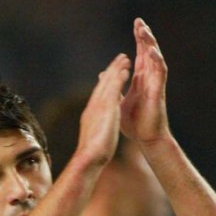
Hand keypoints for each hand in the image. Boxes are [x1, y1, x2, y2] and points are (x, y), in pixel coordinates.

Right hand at [75, 53, 130, 167]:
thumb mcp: (96, 136)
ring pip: (109, 83)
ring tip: (126, 58)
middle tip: (121, 57)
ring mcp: (99, 106)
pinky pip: (114, 90)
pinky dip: (119, 79)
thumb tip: (96, 129)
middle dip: (112, 70)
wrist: (89, 158)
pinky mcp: (106, 109)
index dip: (107, 81)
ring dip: (117, 69)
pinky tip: (126, 70)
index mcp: (92, 112)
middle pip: (104, 83)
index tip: (113, 72)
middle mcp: (94, 106)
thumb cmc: (93, 153)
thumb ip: (97, 128)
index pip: (100, 92)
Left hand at [121, 18, 169, 143]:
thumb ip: (114, 86)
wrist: (146, 138)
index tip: (135, 24)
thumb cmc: (135, 123)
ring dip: (150, 44)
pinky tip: (152, 52)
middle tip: (139, 21)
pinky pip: (160, 73)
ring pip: (155, 58)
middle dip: (144, 36)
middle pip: (148, 52)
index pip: (140, 54)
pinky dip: (157, 61)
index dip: (139, 39)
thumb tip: (105, 75)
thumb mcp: (119, 101)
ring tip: (145, 31)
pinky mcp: (159, 91)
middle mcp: (149, 78)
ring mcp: (155, 84)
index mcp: (140, 79)